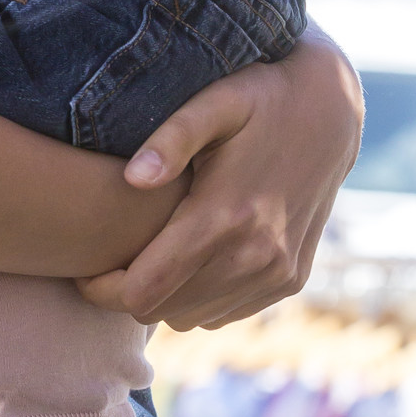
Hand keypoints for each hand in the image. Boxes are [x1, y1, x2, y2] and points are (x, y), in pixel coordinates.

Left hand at [76, 30, 362, 327]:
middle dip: (128, 291)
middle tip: (115, 255)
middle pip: (162, 311)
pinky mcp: (291, 279)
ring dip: (167, 295)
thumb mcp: (215, 101)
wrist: (330, 111)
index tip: (85, 267)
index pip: (143, 291)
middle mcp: (256, 256)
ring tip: (154, 251)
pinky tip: (194, 255)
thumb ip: (171, 138)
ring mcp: (278, 273)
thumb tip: (131, 179)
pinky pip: (226, 314)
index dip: (102, 288)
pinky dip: (201, 297)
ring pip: (193, 319)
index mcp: (226, 217)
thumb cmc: (259, 97)